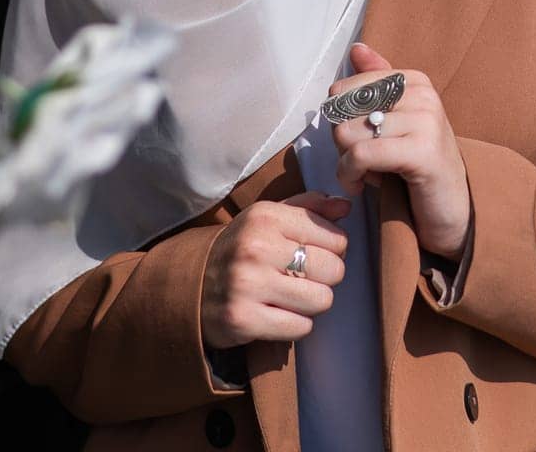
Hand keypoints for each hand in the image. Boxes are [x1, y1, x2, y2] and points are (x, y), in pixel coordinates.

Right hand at [200, 191, 349, 349]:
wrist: (189, 286)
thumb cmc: (240, 249)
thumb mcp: (267, 219)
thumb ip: (309, 208)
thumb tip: (346, 207)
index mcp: (265, 216)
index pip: (335, 237)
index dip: (334, 249)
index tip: (316, 254)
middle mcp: (256, 247)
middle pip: (333, 270)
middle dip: (325, 278)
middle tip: (304, 278)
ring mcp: (248, 285)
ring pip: (321, 300)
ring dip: (311, 303)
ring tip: (290, 295)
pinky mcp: (243, 320)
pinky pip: (301, 327)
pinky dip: (295, 324)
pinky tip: (276, 313)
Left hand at [328, 42, 470, 261]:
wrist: (453, 210)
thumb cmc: (417, 166)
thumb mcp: (395, 122)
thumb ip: (376, 84)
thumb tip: (357, 48)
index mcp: (414, 81)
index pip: (344, 89)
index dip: (340, 121)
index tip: (358, 142)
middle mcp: (423, 94)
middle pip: (343, 110)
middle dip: (341, 143)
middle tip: (361, 163)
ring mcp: (426, 121)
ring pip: (349, 133)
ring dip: (346, 163)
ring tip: (367, 174)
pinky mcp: (423, 152)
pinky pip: (361, 155)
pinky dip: (350, 175)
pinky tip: (360, 187)